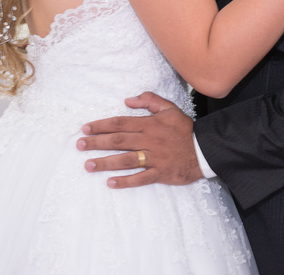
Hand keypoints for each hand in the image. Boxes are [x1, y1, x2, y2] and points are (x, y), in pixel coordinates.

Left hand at [77, 92, 201, 187]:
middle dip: (96, 143)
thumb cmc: (184, 129)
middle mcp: (149, 141)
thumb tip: (128, 100)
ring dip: (105, 163)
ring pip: (125, 160)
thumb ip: (149, 100)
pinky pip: (140, 178)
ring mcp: (154, 158)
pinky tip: (110, 182)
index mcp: (149, 124)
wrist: (205, 149)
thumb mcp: (169, 108)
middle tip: (79, 145)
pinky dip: (125, 181)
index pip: (120, 123)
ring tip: (88, 165)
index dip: (101, 126)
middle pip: (118, 141)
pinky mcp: (160, 173)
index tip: (86, 129)